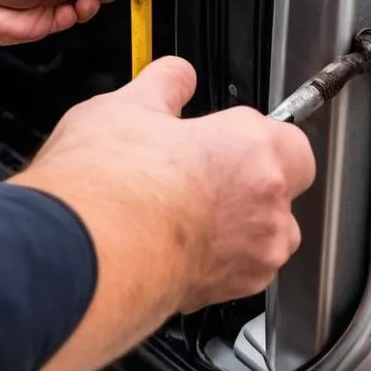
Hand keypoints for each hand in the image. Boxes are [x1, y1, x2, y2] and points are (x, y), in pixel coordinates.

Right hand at [12, 57, 316, 315]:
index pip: (289, 138)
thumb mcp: (127, 106)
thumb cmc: (107, 188)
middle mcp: (266, 207)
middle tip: (198, 167)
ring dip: (235, 223)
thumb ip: (166, 84)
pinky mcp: (225, 294)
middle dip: (248, 179)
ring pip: (265, 235)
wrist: (80, 258)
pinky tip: (169, 240)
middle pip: (282, 189)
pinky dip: (212, 258)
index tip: (225, 130)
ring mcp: (251, 257)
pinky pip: (236, 271)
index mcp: (254, 150)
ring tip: (179, 207)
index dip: (256, 133)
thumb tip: (176, 76)